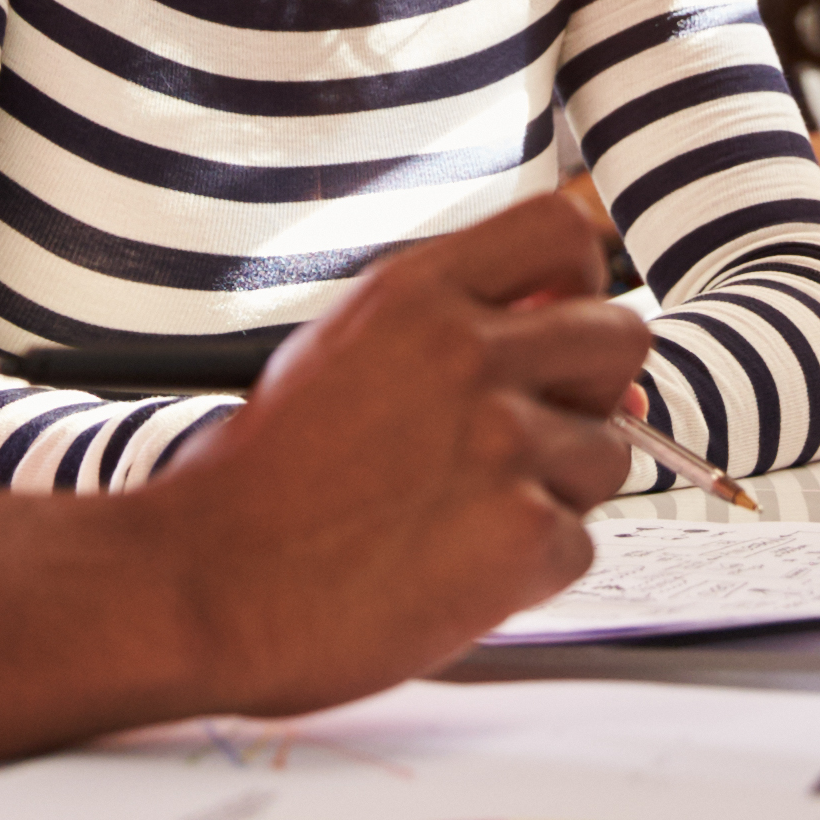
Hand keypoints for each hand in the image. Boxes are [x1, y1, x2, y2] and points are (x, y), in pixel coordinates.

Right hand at [152, 190, 648, 713]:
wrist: (198, 587)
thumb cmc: (261, 486)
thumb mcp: (342, 357)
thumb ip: (455, 338)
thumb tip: (600, 378)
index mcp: (417, 292)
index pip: (563, 232)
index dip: (577, 287)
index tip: (548, 339)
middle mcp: (467, 349)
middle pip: (622, 336)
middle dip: (591, 394)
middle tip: (520, 446)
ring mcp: (501, 440)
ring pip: (611, 454)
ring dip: (556, 493)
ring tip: (458, 521)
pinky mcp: (523, 532)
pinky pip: (580, 544)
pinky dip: (531, 572)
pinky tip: (451, 574)